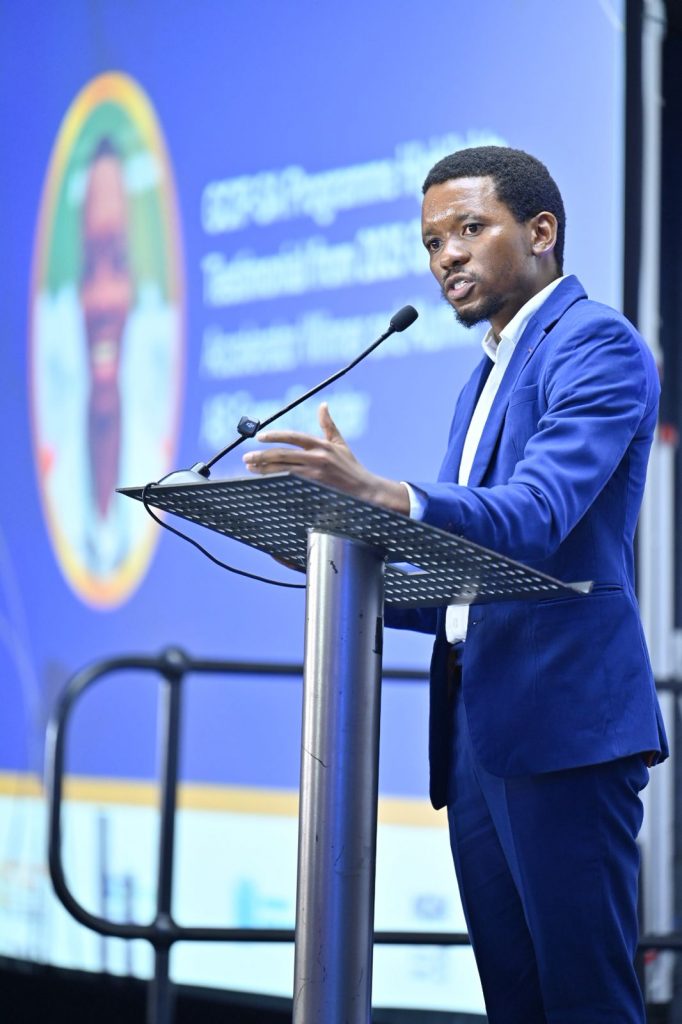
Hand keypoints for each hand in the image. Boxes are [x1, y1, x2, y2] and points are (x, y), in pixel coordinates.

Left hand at [242, 402, 409, 514]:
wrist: (365, 490)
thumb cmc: (351, 467)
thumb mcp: (340, 443)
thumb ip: (328, 425)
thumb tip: (323, 405)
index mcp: (322, 445)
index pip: (294, 437)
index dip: (275, 436)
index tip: (260, 437)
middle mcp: (318, 457)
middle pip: (284, 454)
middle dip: (262, 456)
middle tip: (246, 457)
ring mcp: (316, 473)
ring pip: (284, 469)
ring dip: (264, 469)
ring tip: (250, 467)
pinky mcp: (315, 487)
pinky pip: (290, 483)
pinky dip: (276, 481)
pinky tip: (264, 480)